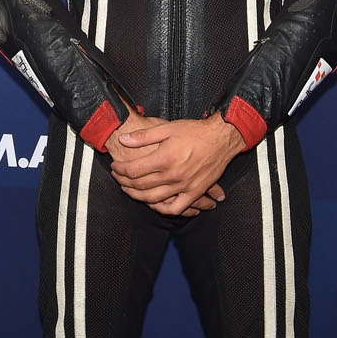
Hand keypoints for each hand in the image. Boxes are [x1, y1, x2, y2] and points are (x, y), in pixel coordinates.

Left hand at [109, 116, 244, 216]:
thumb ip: (144, 136)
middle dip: (124, 183)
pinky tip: (155, 205)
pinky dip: (163, 209)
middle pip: (140, 186)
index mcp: (164, 158)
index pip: (133, 171)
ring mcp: (184, 186)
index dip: (120, 170)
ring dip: (138, 197)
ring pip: (154, 199)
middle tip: (118, 178)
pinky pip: (176, 208)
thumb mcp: (167, 128)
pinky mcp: (195, 192)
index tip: (115, 166)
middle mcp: (172, 175)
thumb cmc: (195, 131)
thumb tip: (123, 139)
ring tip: (130, 190)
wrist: (221, 138)